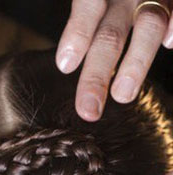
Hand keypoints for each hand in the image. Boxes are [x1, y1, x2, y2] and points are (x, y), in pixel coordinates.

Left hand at [56, 0, 172, 121]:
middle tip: (87, 110)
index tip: (65, 66)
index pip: (87, 7)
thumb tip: (68, 61)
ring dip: (136, 62)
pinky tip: (171, 43)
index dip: (77, 33)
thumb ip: (88, 16)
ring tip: (122, 96)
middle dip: (98, 74)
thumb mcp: (98, 1)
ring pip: (149, 24)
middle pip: (111, 33)